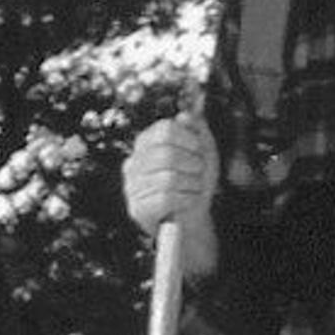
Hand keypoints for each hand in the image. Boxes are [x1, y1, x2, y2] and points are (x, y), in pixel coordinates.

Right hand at [123, 104, 218, 276]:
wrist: (193, 219)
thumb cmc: (195, 182)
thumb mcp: (202, 152)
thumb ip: (197, 130)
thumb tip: (185, 115)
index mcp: (145, 144)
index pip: (165, 130)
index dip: (189, 139)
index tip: (200, 151)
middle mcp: (133, 164)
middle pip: (166, 154)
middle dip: (192, 164)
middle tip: (199, 173)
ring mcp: (132, 187)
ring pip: (168, 178)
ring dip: (192, 184)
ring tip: (194, 188)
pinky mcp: (137, 210)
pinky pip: (166, 198)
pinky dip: (187, 199)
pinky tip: (189, 201)